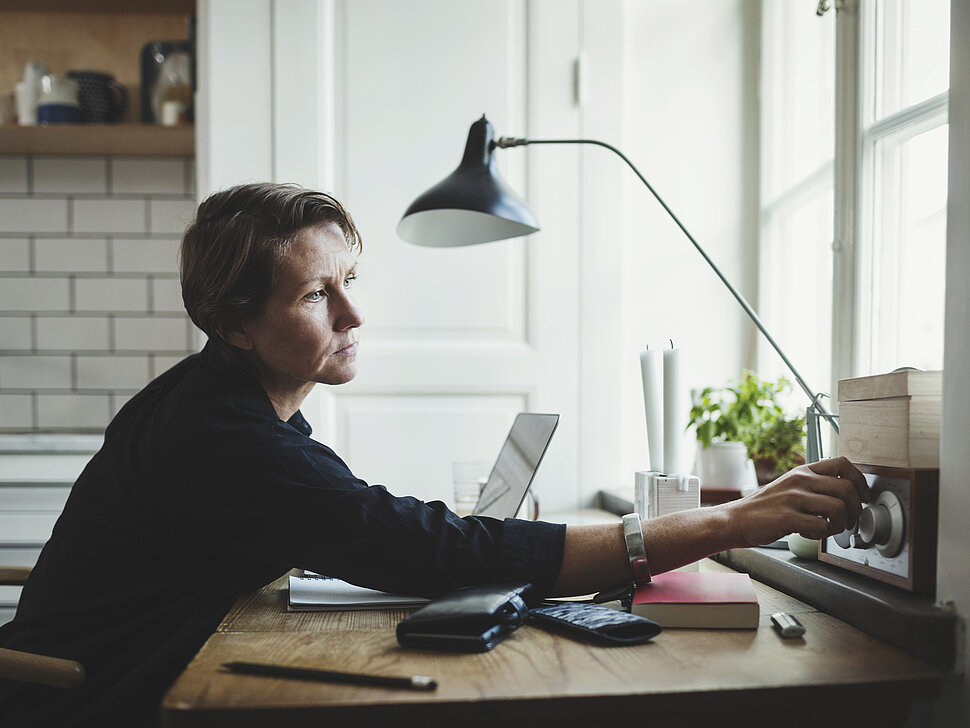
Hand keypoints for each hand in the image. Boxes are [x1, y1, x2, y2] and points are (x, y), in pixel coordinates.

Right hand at [724, 456, 870, 546]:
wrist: (736, 520)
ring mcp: (793, 498)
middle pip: (847, 489)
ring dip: (840, 525)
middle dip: (856, 510)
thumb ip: (814, 486)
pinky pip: (820, 527)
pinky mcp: (786, 517)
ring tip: (829, 529)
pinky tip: (809, 533)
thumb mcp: (789, 486)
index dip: (860, 481)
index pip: (843, 464)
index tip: (862, 496)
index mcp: (803, 471)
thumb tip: (847, 495)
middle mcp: (799, 481)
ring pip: (838, 509)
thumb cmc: (765, 507)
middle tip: (848, 521)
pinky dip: (821, 535)